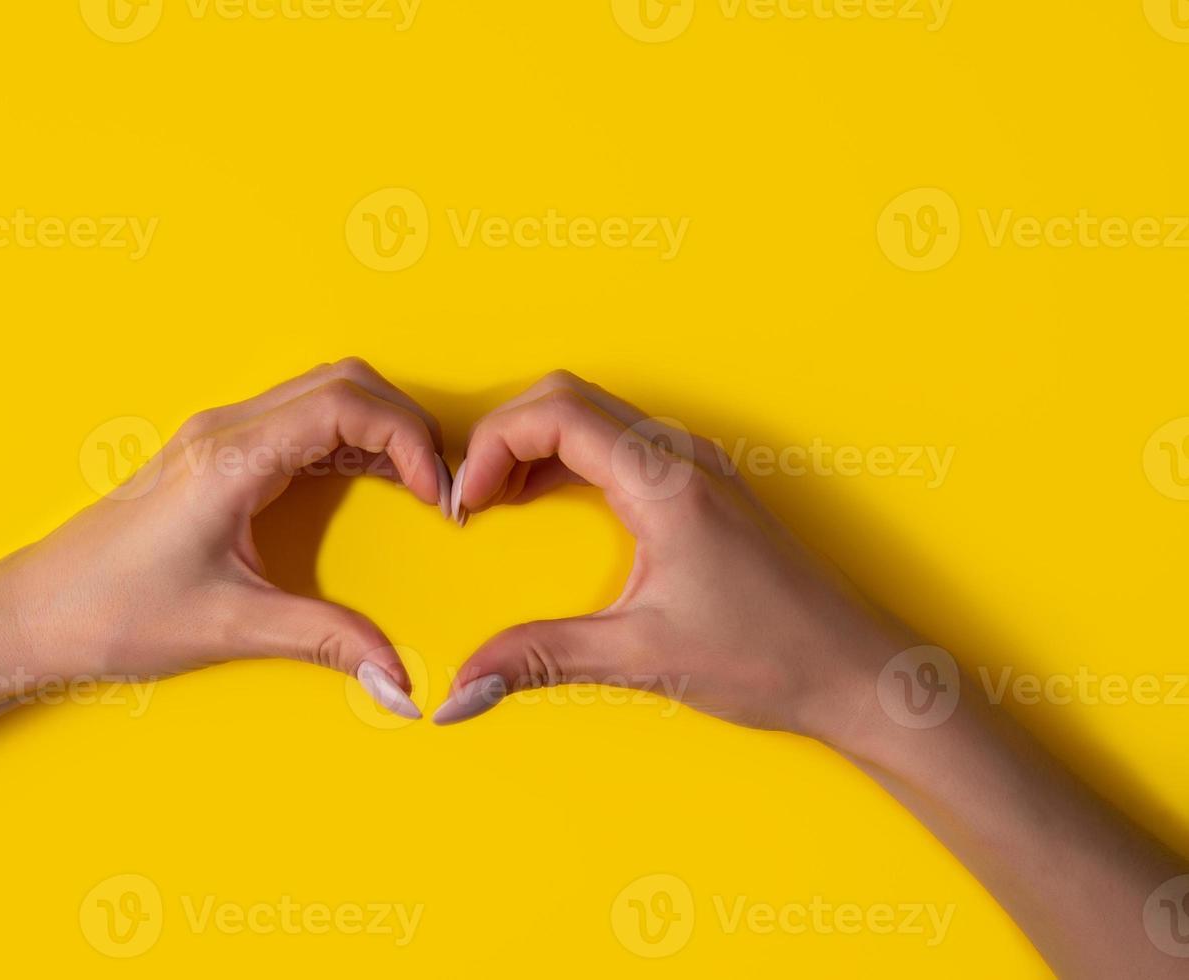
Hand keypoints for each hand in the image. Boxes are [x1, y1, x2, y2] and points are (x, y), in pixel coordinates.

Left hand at [0, 358, 452, 716]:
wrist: (30, 611)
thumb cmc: (112, 613)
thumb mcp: (231, 627)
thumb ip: (326, 642)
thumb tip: (402, 683)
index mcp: (230, 457)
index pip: (345, 404)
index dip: (409, 440)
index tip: (439, 498)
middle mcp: (225, 429)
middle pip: (344, 382)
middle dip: (406, 425)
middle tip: (440, 489)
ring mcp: (216, 436)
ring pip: (322, 393)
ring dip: (378, 428)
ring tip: (416, 488)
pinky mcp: (213, 455)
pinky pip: (298, 420)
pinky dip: (347, 440)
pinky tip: (369, 485)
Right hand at [433, 370, 913, 739]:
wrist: (856, 672)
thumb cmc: (771, 656)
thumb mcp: (642, 657)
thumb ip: (542, 659)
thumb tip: (459, 689)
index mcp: (665, 482)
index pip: (556, 413)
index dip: (492, 446)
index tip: (466, 503)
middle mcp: (682, 457)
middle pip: (568, 399)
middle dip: (505, 437)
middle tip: (471, 499)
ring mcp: (697, 467)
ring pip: (595, 416)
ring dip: (537, 445)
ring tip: (498, 500)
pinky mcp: (704, 488)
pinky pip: (621, 443)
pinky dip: (571, 459)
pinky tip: (551, 502)